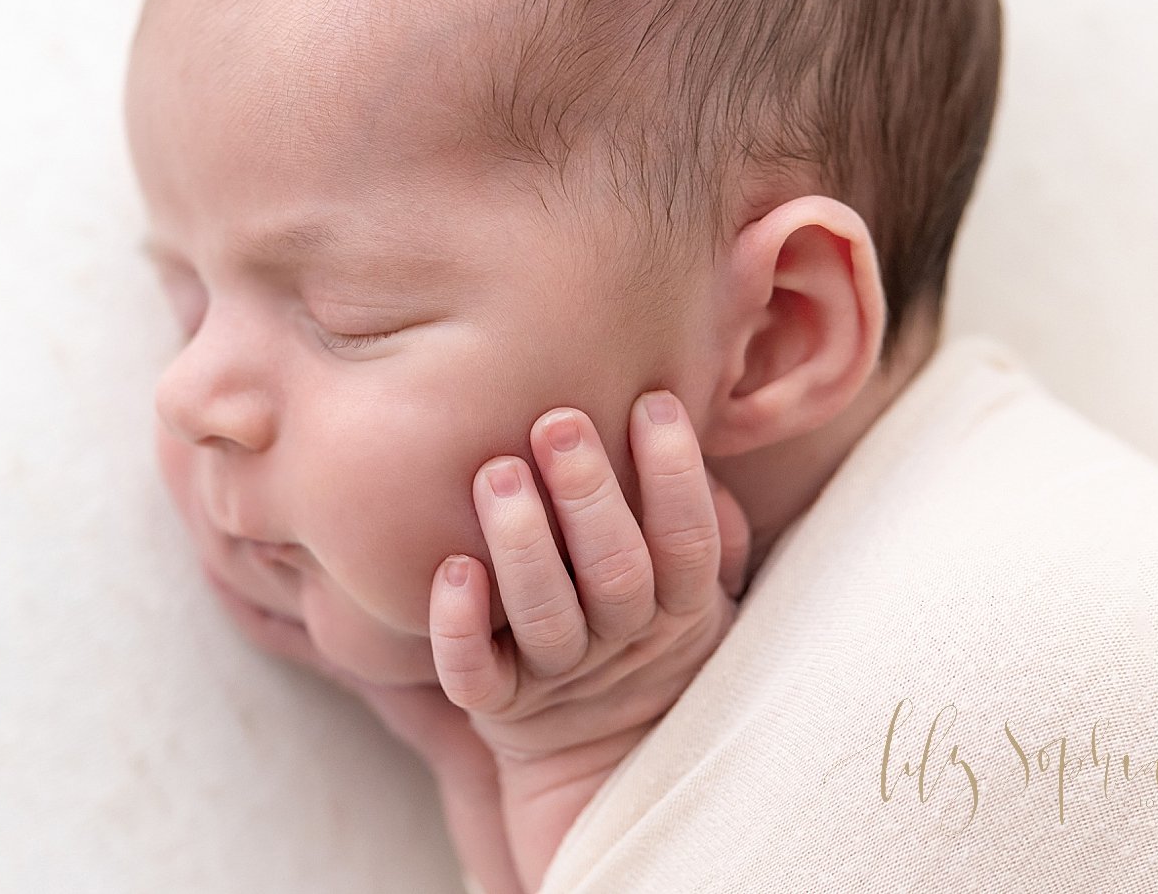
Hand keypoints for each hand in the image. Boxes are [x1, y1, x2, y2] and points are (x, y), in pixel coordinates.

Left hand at [430, 391, 750, 890]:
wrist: (602, 757)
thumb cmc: (644, 632)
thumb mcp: (697, 588)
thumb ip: (706, 518)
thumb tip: (702, 429)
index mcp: (681, 608)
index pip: (689, 539)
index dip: (675, 473)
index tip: (652, 402)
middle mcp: (623, 642)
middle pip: (616, 570)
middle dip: (589, 493)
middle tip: (558, 421)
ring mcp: (559, 676)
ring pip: (545, 616)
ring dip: (522, 543)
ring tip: (497, 473)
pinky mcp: (498, 705)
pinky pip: (475, 676)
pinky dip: (459, 627)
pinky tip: (451, 569)